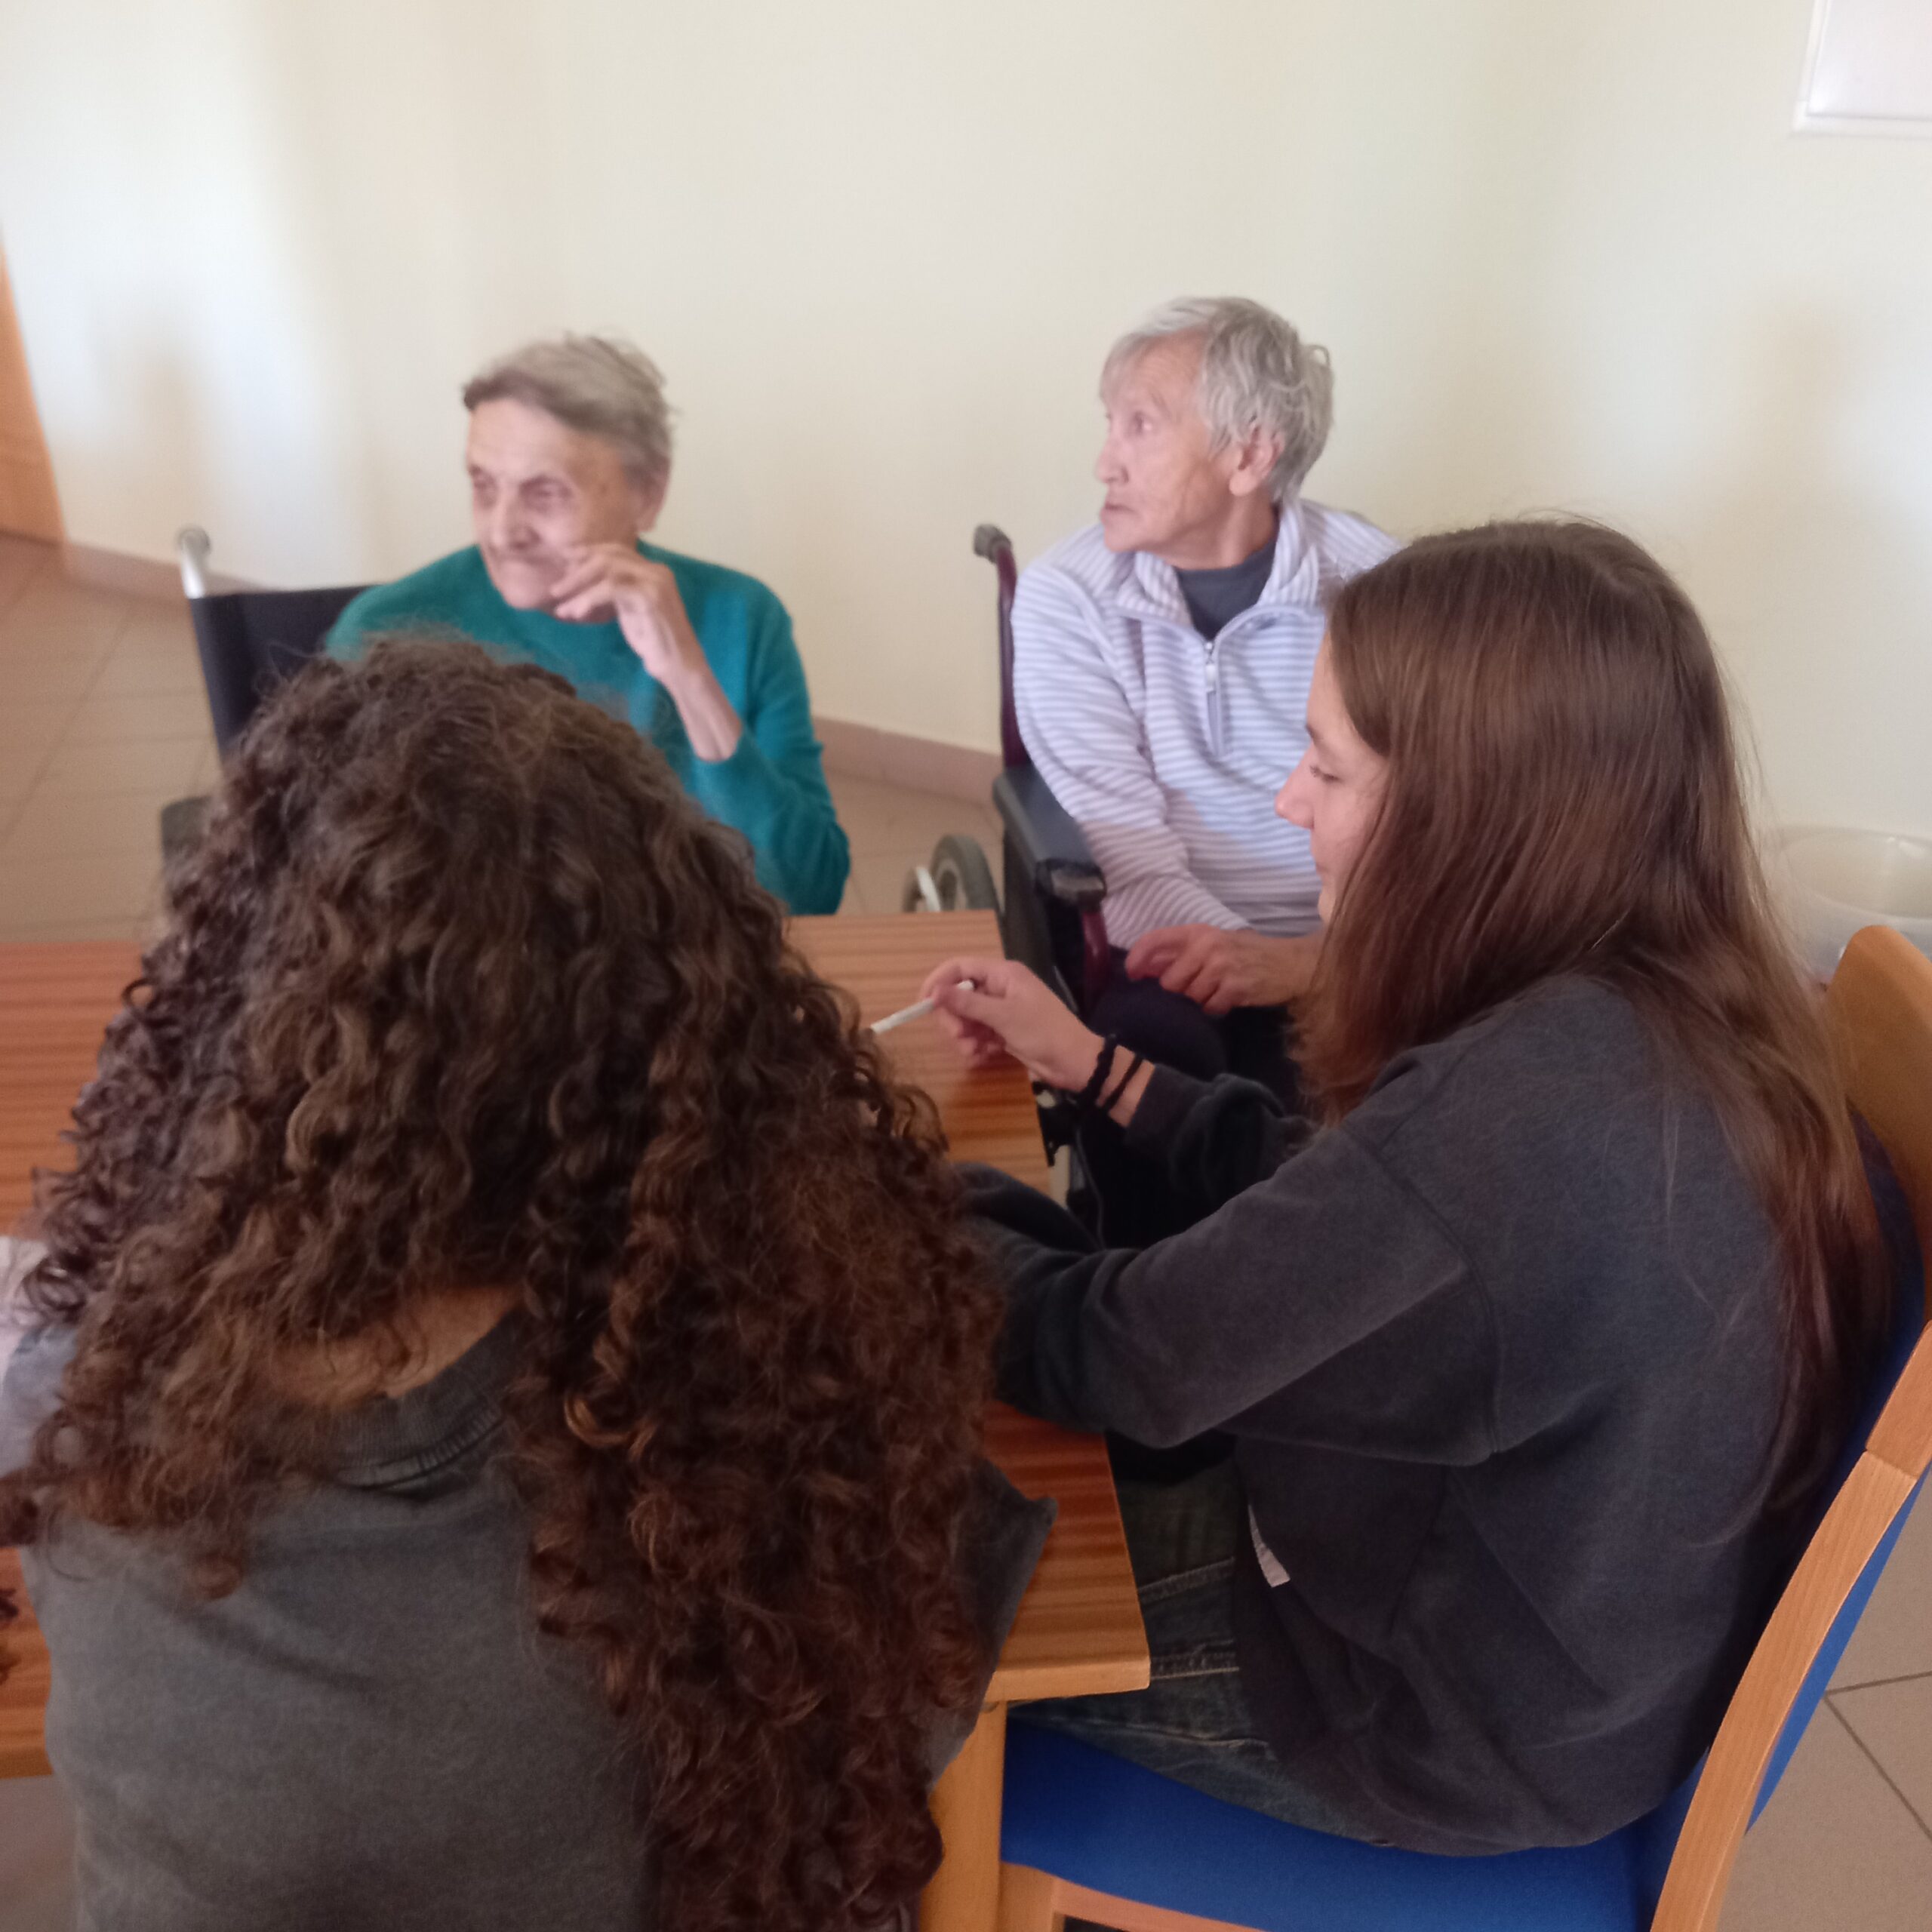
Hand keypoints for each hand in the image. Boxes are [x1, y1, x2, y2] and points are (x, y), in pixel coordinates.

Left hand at [548, 544, 740, 759]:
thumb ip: (615, 593)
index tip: (563, 568)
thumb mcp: (631, 611)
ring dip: (578, 586)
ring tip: (561, 607)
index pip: (614, 551)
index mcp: (652, 570)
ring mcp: (655, 582)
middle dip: (576, 571)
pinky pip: (610, 589)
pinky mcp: (650, 598)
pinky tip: (576, 614)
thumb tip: (582, 585)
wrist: (680, 666)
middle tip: (555, 591)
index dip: (585, 556)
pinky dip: (588, 599)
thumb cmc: (656, 643)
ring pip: (607, 569)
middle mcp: (656, 570)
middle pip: (607, 555)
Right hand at [918, 956, 1105, 1091]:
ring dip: (963, 1037)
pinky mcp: (1001, 1033)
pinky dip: (975, 1047)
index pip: (960, 967)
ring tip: (974, 1051)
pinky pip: (976, 1035)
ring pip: (965, 1019)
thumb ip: (968, 1003)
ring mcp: (999, 1012)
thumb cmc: (1044, 1032)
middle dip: (953, 1018)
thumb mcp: (1004, 1016)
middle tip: (958, 1036)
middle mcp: (999, 989)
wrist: (1074, 1063)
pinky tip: (983, 1057)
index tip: (923, 1003)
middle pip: (958, 996)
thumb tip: (935, 991)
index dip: (939, 981)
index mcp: (1002, 974)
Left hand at [1122, 926, 1318, 1015]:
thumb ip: (1182, 953)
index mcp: (1199, 932)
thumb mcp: (1215, 944)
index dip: (1137, 958)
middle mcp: (1207, 946)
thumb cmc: (1248, 953)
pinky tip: (1227, 1000)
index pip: (1155, 940)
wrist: (1290, 964)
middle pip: (1169, 981)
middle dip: (1178, 991)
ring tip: (1216, 992)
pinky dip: (1215, 1009)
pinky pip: (1209, 1008)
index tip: (1132, 974)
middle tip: (1195, 989)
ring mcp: (1221, 967)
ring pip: (1189, 997)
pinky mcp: (1234, 988)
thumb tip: (1146, 968)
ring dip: (1199, 1001)